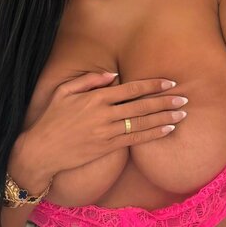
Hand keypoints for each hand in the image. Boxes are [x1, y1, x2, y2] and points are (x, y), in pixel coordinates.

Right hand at [10, 71, 188, 186]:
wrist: (41, 151)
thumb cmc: (51, 118)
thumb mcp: (64, 91)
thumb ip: (89, 80)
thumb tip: (113, 75)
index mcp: (96, 97)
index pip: (131, 88)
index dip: (152, 85)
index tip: (169, 83)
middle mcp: (104, 113)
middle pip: (141, 105)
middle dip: (165, 101)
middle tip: (184, 98)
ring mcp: (106, 132)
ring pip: (142, 122)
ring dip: (164, 117)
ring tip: (182, 114)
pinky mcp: (106, 148)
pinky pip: (135, 140)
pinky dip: (153, 134)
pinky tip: (167, 130)